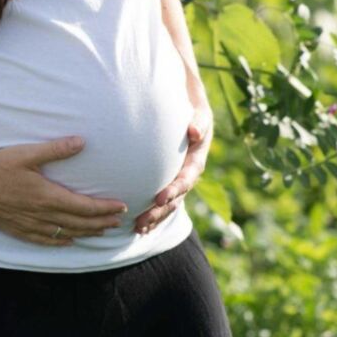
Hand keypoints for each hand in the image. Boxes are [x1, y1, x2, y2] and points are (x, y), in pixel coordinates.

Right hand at [0, 136, 128, 246]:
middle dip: (101, 223)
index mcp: (47, 196)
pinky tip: (68, 241)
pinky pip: (45, 241)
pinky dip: (61, 242)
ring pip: (65, 233)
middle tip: (118, 222)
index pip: (84, 206)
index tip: (121, 207)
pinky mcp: (18, 229)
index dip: (105, 208)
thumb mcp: (26, 154)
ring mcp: (30, 225)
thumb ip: (55, 149)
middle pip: (79, 223)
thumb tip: (81, 142)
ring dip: (86, 233)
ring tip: (101, 232)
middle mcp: (42, 215)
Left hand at [133, 108, 211, 233]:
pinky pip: (160, 200)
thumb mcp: (200, 111)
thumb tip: (193, 132)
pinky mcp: (166, 180)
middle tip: (141, 223)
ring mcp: (177, 179)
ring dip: (154, 218)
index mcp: (195, 161)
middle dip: (159, 212)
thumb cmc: (193, 108)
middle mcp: (187, 174)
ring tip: (137, 229)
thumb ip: (200, 121)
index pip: (186, 179)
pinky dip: (151, 212)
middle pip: (175, 198)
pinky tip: (136, 225)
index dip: (174, 190)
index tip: (159, 198)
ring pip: (168, 204)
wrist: (188, 107)